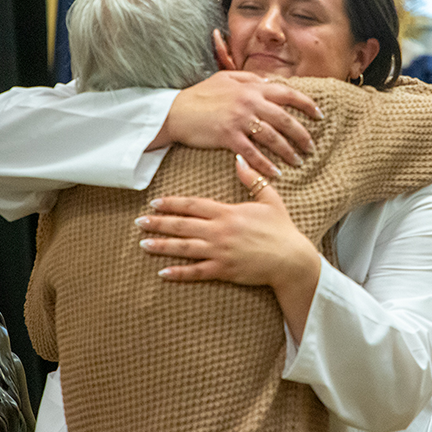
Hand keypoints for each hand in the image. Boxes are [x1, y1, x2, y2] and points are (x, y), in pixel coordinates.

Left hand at [137, 155, 320, 338]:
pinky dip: (178, 273)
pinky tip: (162, 272)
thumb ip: (252, 179)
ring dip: (162, 245)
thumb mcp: (270, 199)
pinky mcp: (224, 271)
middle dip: (159, 222)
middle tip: (139, 221)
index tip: (155, 202)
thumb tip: (239, 158)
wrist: (292, 260)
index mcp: (228, 212)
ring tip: (143, 243)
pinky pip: (196, 272)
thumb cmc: (282, 229)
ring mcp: (220, 252)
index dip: (172, 203)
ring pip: (184, 248)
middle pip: (182, 225)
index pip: (193, 205)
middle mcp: (220, 231)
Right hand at [159, 70, 322, 178]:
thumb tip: (271, 83)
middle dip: (302, 135)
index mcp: (252, 87)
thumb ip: (250, 79)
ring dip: (288, 151)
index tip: (319, 115)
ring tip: (298, 162)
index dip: (307, 105)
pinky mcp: (228, 136)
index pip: (288, 94)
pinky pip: (253, 153)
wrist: (174, 111)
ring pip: (272, 137)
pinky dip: (266, 165)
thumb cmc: (200, 95)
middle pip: (285, 119)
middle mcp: (250, 101)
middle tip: (311, 147)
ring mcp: (239, 119)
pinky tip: (276, 173)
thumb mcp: (226, 78)